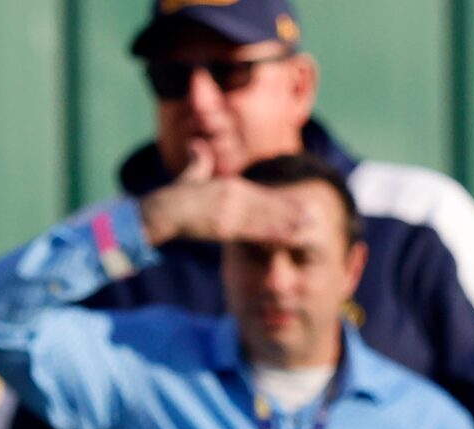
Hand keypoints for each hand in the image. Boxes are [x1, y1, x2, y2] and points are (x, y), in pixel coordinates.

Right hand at [137, 149, 319, 248]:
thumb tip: (197, 144)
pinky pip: (252, 231)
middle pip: (269, 205)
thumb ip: (198, 163)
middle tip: (315, 217)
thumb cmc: (170, 198)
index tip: (298, 204)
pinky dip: (271, 234)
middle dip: (292, 212)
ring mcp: (231, 210)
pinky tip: (285, 238)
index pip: (261, 195)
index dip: (282, 200)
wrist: (159, 211)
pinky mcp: (225, 225)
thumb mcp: (188, 178)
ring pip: (266, 217)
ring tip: (308, 229)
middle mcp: (234, 196)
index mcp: (229, 187)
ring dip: (288, 223)